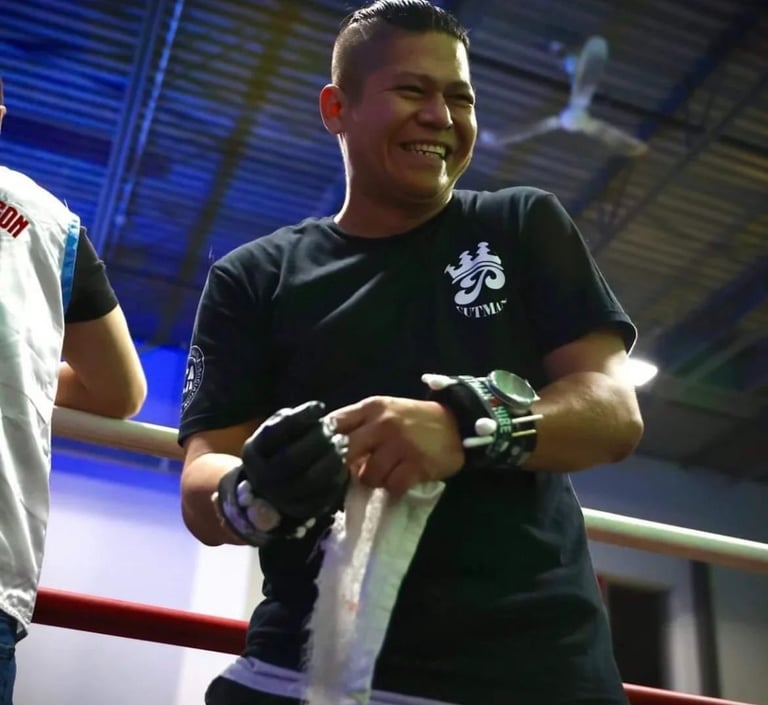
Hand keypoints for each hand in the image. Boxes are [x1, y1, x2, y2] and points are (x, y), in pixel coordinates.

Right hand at [241, 401, 349, 520]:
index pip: (275, 432)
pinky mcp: (298, 511)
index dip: (300, 418)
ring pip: (309, 480)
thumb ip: (288, 420)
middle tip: (332, 428)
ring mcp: (279, 498)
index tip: (319, 407)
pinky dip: (336, 478)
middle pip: (292, 458)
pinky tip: (342, 462)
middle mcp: (261, 477)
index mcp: (253, 452)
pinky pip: (321, 496)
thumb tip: (314, 411)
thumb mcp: (273, 432)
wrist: (266, 490)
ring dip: (331, 459)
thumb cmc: (276, 450)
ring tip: (342, 443)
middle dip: (317, 440)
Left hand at [330, 396, 464, 495]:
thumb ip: (360, 425)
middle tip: (354, 472)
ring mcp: (400, 444)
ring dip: (374, 480)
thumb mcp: (386, 412)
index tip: (323, 457)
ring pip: (367, 475)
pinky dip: (394, 488)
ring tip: (386, 473)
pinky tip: (402, 479)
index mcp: (372, 407)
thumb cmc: (415, 420)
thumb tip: (331, 452)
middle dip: (346, 468)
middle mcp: (383, 423)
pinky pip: (392, 486)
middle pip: (345, 453)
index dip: (323, 443)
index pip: (334, 423)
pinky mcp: (416, 464)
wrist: (458, 424)